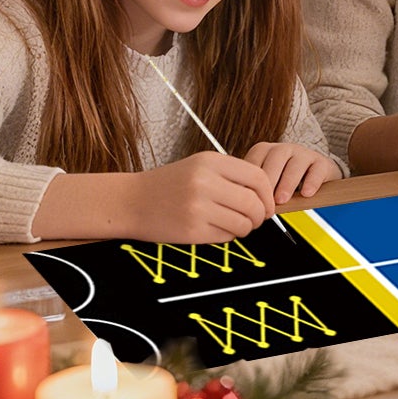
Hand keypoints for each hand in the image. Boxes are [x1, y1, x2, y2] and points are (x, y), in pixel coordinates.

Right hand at [130, 152, 277, 241]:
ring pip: (243, 223)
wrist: (130, 201)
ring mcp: (198, 207)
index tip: (267, 203)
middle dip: (260, 215)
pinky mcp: (192, 231)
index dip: (267, 194)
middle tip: (256, 219)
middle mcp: (205, 182)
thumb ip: (231, 174)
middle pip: (254, 203)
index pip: (257, 177)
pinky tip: (217, 229)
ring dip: (246, 228)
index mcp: (211, 162)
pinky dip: (228, 236)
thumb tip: (265, 194)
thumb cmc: (168, 184)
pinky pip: (226, 236)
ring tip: (236, 225)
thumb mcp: (199, 166)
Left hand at [244, 142, 340, 202]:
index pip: (255, 160)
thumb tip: (240, 204)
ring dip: (287, 182)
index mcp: (265, 152)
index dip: (252, 180)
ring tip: (282, 200)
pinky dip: (311, 181)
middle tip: (265, 201)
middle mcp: (284, 149)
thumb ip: (255, 189)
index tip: (250, 199)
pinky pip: (317, 169)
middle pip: (275, 158)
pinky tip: (306, 194)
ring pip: (295, 163)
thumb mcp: (267, 183)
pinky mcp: (322, 162)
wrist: (315, 177)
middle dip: (269, 180)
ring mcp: (304, 154)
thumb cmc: (284, 183)